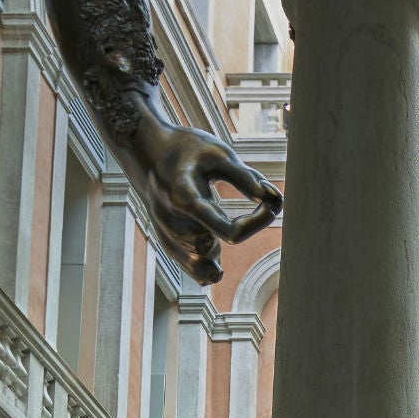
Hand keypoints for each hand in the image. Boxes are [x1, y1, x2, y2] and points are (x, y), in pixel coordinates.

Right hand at [132, 113, 282, 283]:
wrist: (144, 149)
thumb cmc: (185, 149)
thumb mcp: (218, 154)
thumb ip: (246, 178)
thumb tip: (274, 200)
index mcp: (185, 198)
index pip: (228, 231)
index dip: (256, 223)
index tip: (269, 206)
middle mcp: (170, 221)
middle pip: (211, 248)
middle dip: (241, 230)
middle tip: (255, 211)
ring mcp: (165, 233)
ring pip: (199, 264)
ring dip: (220, 252)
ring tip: (229, 229)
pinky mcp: (166, 240)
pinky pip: (189, 268)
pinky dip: (206, 269)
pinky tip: (217, 267)